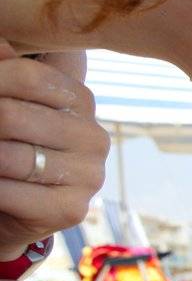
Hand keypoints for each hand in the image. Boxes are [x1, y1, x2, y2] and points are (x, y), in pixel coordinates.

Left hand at [0, 41, 107, 259]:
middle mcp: (94, 138)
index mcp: (81, 101)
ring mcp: (89, 176)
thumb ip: (4, 71)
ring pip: (10, 157)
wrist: (9, 204)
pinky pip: (12, 193)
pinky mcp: (72, 209)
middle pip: (13, 117)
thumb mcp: (5, 100)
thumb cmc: (4, 143)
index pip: (29, 78)